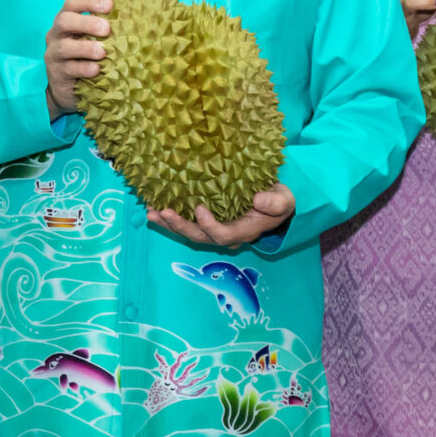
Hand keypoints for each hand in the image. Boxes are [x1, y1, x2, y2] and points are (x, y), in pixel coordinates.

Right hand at [45, 0, 114, 117]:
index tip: (109, 5)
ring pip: (64, 47)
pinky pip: (68, 69)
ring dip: (85, 48)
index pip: (72, 2)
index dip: (89, 1)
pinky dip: (83, 68)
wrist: (71, 88)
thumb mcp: (97, 34)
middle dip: (86, 23)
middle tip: (106, 29)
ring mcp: (54, 54)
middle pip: (64, 21)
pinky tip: (97, 69)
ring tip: (103, 51)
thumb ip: (111, 15)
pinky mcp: (56, 74)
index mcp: (68, 18)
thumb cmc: (87, 54)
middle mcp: (56, 34)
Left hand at [149, 184, 294, 249]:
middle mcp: (225, 235)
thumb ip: (275, 203)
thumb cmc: (278, 201)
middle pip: (199, 236)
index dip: (209, 225)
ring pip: (188, 232)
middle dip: (180, 226)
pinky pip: (186, 222)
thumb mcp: (284, 200)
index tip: (199, 208)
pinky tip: (153, 209)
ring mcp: (214, 229)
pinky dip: (169, 218)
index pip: (223, 235)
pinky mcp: (206, 221)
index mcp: (243, 232)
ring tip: (151, 212)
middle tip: (164, 212)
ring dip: (168, 224)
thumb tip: (258, 200)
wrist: (273, 204)